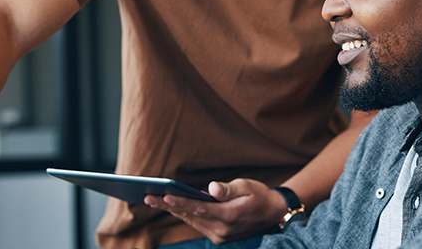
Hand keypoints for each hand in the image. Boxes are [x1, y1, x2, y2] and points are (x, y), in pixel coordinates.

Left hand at [144, 178, 288, 243]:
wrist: (273, 214)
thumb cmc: (260, 195)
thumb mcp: (248, 185)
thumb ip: (229, 188)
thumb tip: (212, 188)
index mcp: (229, 216)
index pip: (199, 209)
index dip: (181, 202)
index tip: (164, 196)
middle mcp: (222, 230)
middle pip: (190, 216)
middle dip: (169, 206)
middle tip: (148, 196)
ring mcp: (220, 236)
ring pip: (192, 221)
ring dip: (174, 211)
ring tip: (154, 199)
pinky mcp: (219, 237)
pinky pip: (198, 224)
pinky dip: (185, 215)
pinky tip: (172, 206)